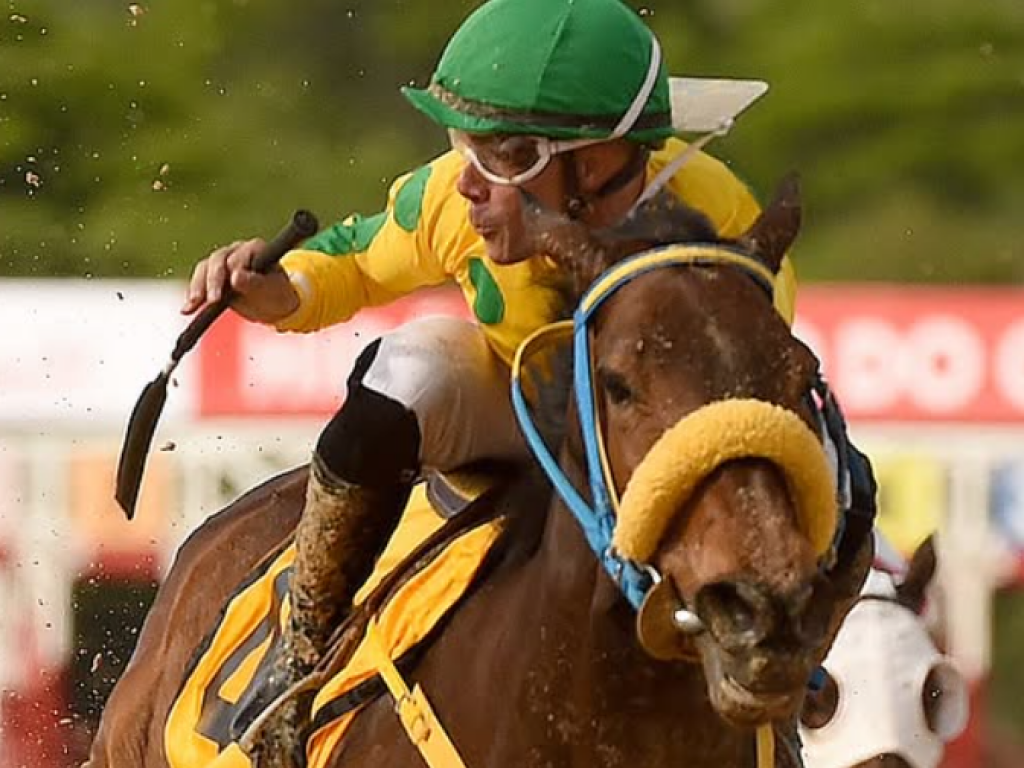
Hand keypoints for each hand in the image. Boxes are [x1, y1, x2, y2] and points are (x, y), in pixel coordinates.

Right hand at [180, 238, 299, 323]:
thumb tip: (235, 276)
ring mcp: (223, 262)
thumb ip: (255, 282)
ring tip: (192, 306)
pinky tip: (187, 309)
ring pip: (204, 270)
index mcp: (255, 248)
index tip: (232, 284)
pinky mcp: (213, 276)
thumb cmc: (277, 293)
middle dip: (213, 281)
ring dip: (197, 288)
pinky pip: (199, 282)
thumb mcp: (272, 289)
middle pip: (217, 260)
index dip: (232, 268)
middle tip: (213, 300)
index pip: (238, 255)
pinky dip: (193, 296)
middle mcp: (236, 251)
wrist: (273, 304)